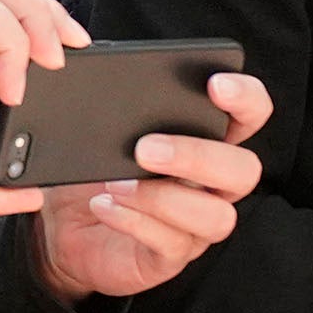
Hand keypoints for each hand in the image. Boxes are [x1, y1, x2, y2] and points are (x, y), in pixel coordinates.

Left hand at [34, 74, 273, 303]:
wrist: (61, 227)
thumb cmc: (93, 170)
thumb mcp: (99, 129)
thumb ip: (112, 96)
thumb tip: (99, 55)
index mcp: (208, 140)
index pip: (251, 115)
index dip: (246, 99)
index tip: (216, 86)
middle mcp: (214, 184)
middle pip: (244, 170)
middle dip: (198, 155)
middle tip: (144, 147)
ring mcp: (196, 224)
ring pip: (216, 215)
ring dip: (163, 197)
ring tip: (115, 184)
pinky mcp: (170, 257)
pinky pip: (172, 244)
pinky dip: (135, 222)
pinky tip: (105, 206)